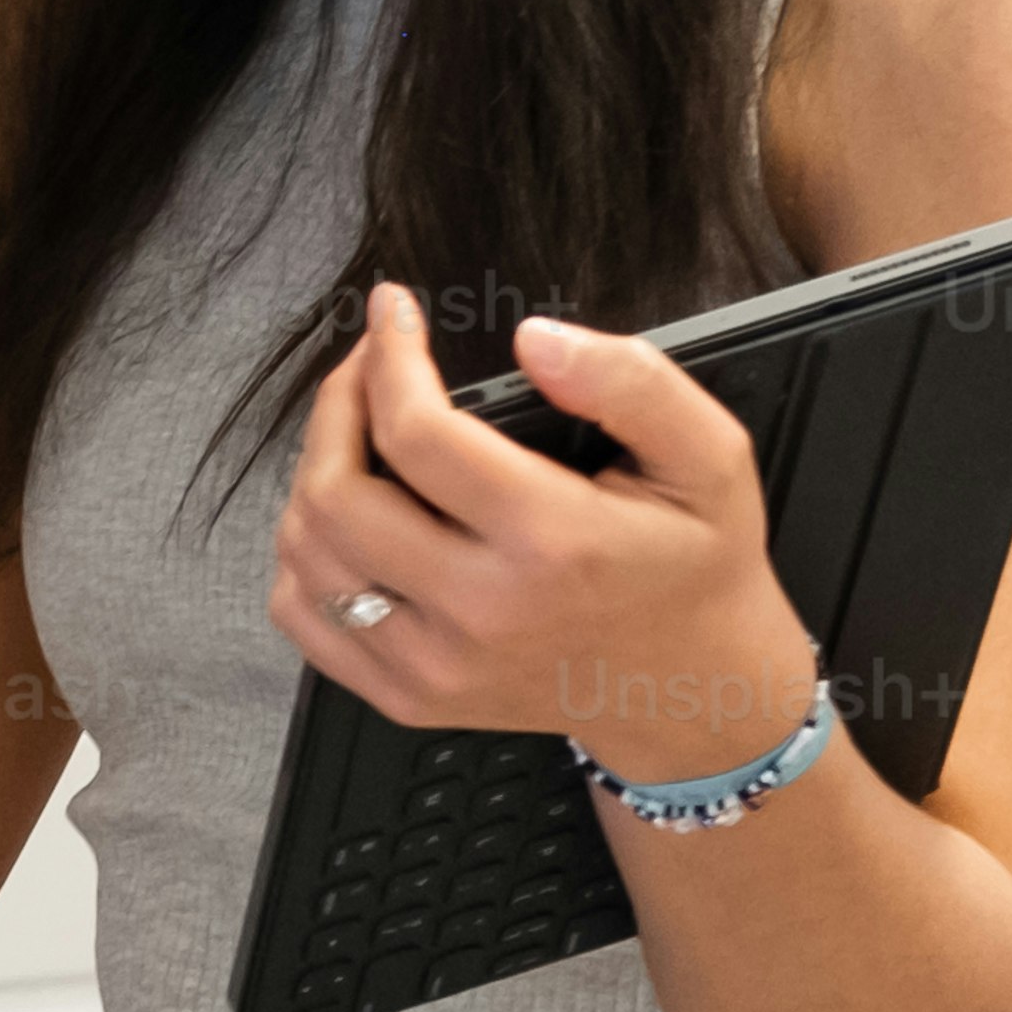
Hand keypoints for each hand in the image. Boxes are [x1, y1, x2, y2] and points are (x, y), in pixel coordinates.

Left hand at [268, 288, 808, 783]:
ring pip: (306, 556)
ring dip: (313, 476)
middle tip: (367, 370)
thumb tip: (534, 341)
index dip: (388, 356)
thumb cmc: (697, 565)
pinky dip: (302, 557)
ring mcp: (436, 667)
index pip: (417, 433)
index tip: (392, 312)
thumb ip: (632, 383)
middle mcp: (482, 612)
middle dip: (336, 409)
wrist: (696, 690)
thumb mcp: (709, 457)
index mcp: (553, 543)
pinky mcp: (410, 699)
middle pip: (337, 496)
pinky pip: (305, 619)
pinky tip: (346, 519)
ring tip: (358, 435)